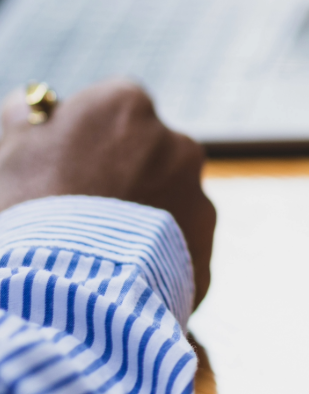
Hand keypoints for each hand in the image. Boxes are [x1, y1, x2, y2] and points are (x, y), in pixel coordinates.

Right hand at [0, 80, 213, 305]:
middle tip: (80, 213)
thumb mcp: (8, 155)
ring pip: (169, 199)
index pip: (114, 107)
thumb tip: (30, 104)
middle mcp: (174, 141)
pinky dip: (155, 255)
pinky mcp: (205, 242)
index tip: (68, 164)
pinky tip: (118, 276)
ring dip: (142, 216)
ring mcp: (197, 192)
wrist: (63, 289)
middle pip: (148, 153)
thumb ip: (25, 122)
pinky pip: (178, 243)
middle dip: (123, 175)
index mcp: (125, 107)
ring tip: (97, 251)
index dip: (88, 137)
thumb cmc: (26, 212)